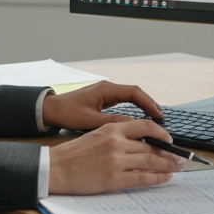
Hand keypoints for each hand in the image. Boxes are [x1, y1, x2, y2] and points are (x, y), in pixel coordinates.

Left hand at [41, 80, 164, 130]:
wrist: (51, 109)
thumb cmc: (67, 114)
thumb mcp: (90, 121)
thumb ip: (111, 123)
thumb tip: (132, 125)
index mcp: (105, 90)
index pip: (134, 93)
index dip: (148, 103)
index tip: (158, 115)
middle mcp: (107, 88)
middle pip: (135, 92)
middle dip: (149, 104)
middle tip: (162, 117)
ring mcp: (105, 92)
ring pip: (130, 95)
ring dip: (143, 105)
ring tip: (155, 117)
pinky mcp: (103, 97)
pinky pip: (124, 100)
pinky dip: (134, 107)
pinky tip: (139, 117)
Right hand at [48, 119, 184, 194]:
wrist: (55, 169)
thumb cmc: (73, 154)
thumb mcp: (95, 135)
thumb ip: (117, 136)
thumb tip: (141, 143)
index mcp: (112, 128)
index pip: (145, 127)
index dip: (162, 133)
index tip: (169, 140)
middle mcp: (116, 143)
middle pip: (151, 146)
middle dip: (169, 153)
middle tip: (180, 157)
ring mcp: (116, 161)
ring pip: (151, 161)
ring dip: (168, 165)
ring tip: (177, 167)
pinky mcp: (114, 179)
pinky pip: (142, 178)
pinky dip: (157, 178)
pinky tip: (165, 177)